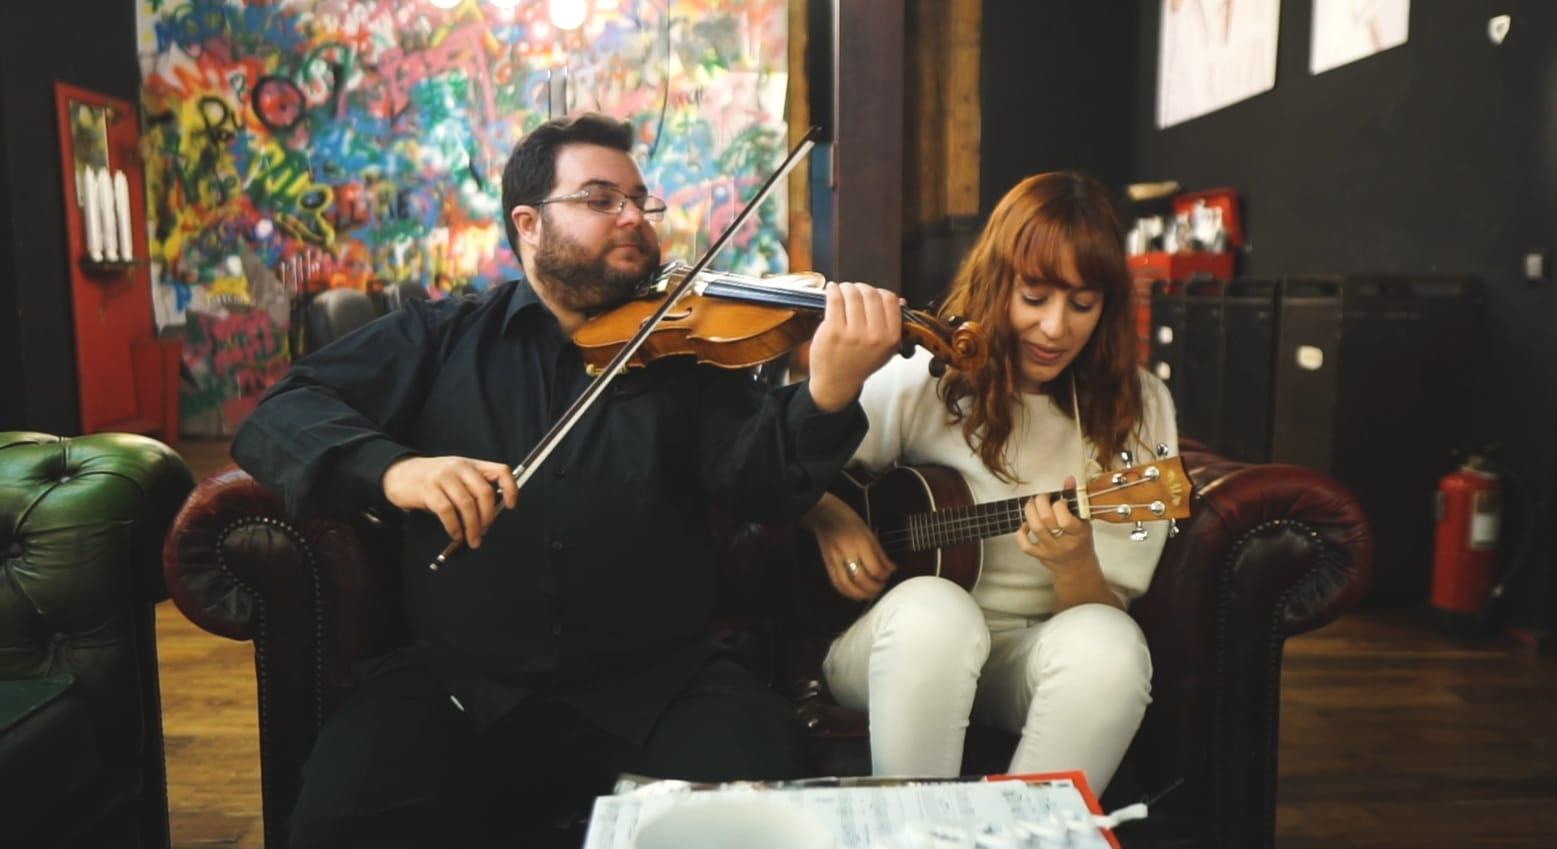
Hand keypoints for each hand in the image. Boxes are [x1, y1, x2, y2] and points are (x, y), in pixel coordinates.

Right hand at [382, 456, 518, 548]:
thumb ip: (472, 488)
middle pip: (484, 493)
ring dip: (472, 527)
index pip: (501, 470)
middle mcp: (459, 467)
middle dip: (488, 517)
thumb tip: (490, 513)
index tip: (510, 506)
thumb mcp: (455, 476)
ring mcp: (443, 477)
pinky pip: (447, 511)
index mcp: (470, 465)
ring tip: (472, 539)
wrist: (398, 473)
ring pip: (467, 505)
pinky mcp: (428, 490)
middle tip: (485, 531)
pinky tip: (455, 534)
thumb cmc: (430, 479)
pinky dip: (454, 527)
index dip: (511, 488)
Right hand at [801, 492, 896, 600]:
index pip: (874, 568)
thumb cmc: (849, 520)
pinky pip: (837, 584)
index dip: (884, 575)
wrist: (823, 515)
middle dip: (874, 587)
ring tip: (871, 594)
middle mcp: (847, 554)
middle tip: (882, 586)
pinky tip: (856, 594)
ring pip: (848, 586)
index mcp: (860, 543)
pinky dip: (848, 593)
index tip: (889, 574)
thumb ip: (880, 552)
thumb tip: (891, 568)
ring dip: (862, 594)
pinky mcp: (827, 565)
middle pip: (862, 580)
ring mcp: (835, 561)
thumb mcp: (869, 532)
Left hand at [806, 282, 903, 411]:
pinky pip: (835, 300)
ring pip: (852, 294)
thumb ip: (893, 325)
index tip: (870, 294)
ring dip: (846, 287)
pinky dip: (833, 290)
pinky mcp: (833, 331)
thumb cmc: (861, 362)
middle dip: (861, 288)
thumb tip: (901, 300)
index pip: (890, 300)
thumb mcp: (886, 348)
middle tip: (854, 291)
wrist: (838, 382)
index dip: (879, 292)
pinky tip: (832, 290)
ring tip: (842, 290)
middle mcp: (874, 335)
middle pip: (871, 294)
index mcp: (891, 338)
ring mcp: (853, 333)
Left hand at [1015, 475, 1096, 574]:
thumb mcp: (1083, 520)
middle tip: (1042, 497)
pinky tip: (1026, 524)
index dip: (1059, 505)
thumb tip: (1068, 479)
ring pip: (1035, 528)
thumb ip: (1074, 499)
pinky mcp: (1039, 556)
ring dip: (1030, 511)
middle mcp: (1063, 543)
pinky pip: (1024, 544)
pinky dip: (1021, 532)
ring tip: (1032, 504)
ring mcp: (1050, 550)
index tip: (1060, 501)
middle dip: (1040, 502)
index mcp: (1078, 533)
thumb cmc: (1080, 540)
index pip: (1065, 519)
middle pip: (1045, 520)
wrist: (1076, 567)